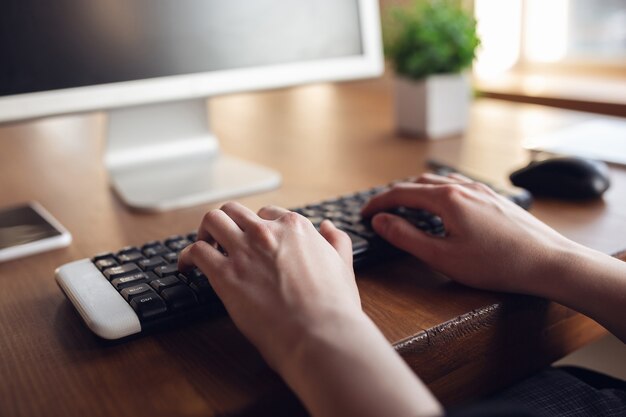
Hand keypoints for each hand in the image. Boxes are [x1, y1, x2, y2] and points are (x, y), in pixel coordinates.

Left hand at [179, 202, 442, 416]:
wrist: (320, 334)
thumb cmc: (334, 307)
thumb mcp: (344, 265)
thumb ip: (336, 241)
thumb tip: (326, 226)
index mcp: (295, 228)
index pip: (267, 213)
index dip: (257, 227)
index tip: (251, 240)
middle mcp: (267, 232)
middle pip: (234, 211)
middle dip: (227, 223)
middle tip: (222, 240)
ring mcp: (244, 250)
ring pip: (212, 221)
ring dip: (205, 232)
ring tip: (204, 247)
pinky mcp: (225, 274)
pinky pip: (196, 252)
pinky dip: (187, 257)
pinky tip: (187, 268)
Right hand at [361, 173, 578, 293]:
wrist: (548, 262)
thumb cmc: (498, 263)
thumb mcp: (443, 256)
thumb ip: (406, 237)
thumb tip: (380, 221)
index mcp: (447, 199)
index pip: (400, 193)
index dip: (378, 203)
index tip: (364, 214)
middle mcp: (463, 187)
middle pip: (418, 183)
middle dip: (395, 195)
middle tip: (381, 212)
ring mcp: (481, 190)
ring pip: (439, 182)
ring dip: (416, 191)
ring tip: (406, 208)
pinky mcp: (494, 198)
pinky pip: (457, 186)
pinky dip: (438, 192)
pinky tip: (442, 206)